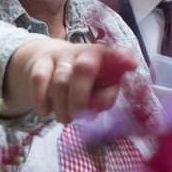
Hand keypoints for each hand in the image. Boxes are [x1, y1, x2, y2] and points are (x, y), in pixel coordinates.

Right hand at [2, 39, 137, 122]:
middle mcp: (82, 52)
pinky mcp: (40, 63)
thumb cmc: (80, 81)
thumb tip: (99, 106)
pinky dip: (41, 101)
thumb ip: (104, 97)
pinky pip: (39, 81)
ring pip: (61, 81)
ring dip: (62, 107)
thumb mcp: (96, 88)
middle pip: (85, 68)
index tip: (131, 64)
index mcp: (102, 57)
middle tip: (79, 116)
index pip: (114, 56)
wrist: (47, 64)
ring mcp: (60, 56)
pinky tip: (46, 111)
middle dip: (82, 98)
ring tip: (64, 118)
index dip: (122, 59)